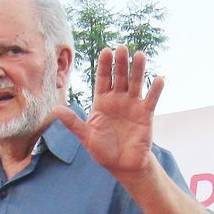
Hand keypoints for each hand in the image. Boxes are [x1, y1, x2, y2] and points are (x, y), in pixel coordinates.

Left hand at [52, 46, 163, 181]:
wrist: (122, 165)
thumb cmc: (103, 151)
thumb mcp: (86, 137)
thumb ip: (73, 123)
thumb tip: (55, 110)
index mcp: (102, 102)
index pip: (103, 79)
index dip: (104, 66)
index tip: (105, 51)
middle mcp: (118, 100)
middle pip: (120, 77)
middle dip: (120, 63)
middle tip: (122, 48)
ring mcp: (133, 105)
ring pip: (136, 83)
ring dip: (138, 70)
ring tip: (139, 55)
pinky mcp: (146, 115)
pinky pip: (151, 100)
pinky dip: (155, 90)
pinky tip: (159, 79)